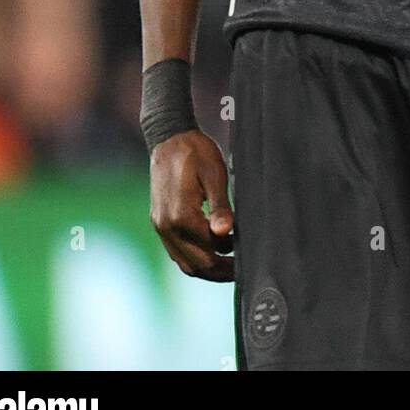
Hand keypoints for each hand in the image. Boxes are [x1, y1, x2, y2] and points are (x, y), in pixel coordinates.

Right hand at [150, 128, 235, 280]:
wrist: (169, 137)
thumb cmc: (195, 152)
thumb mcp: (214, 174)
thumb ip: (220, 206)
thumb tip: (225, 233)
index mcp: (181, 216)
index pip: (211, 249)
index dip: (232, 257)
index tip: (250, 257)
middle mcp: (167, 227)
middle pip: (197, 264)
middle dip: (221, 272)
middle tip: (243, 270)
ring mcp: (160, 227)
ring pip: (185, 263)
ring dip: (208, 269)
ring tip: (230, 266)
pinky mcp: (160, 223)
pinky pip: (177, 251)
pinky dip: (195, 258)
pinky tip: (213, 251)